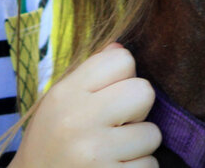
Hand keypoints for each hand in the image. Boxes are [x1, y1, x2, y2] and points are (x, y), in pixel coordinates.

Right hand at [12, 42, 159, 166]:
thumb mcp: (59, 102)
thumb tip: (122, 48)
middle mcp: (78, 120)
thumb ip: (90, 74)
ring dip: (138, 146)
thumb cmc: (51, 142)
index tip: (110, 97)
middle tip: (116, 126)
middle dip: (137, 111)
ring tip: (112, 152)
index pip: (122, 60)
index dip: (123, 78)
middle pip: (144, 91)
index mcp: (66, 93)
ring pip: (153, 134)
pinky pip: (150, 166)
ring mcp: (94, 153)